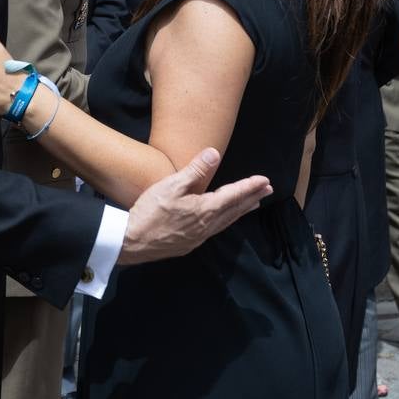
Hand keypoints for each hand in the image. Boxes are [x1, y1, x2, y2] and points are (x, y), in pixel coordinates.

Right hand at [118, 147, 272, 264]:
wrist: (131, 242)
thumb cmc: (150, 212)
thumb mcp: (171, 186)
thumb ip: (195, 170)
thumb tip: (214, 154)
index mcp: (205, 209)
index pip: (233, 195)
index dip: (249, 186)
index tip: (265, 180)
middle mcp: (207, 225)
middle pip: (234, 210)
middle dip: (251, 198)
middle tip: (268, 191)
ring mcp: (198, 237)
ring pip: (226, 222)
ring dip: (241, 211)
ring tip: (252, 205)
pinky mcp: (188, 244)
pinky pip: (215, 229)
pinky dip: (226, 221)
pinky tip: (222, 220)